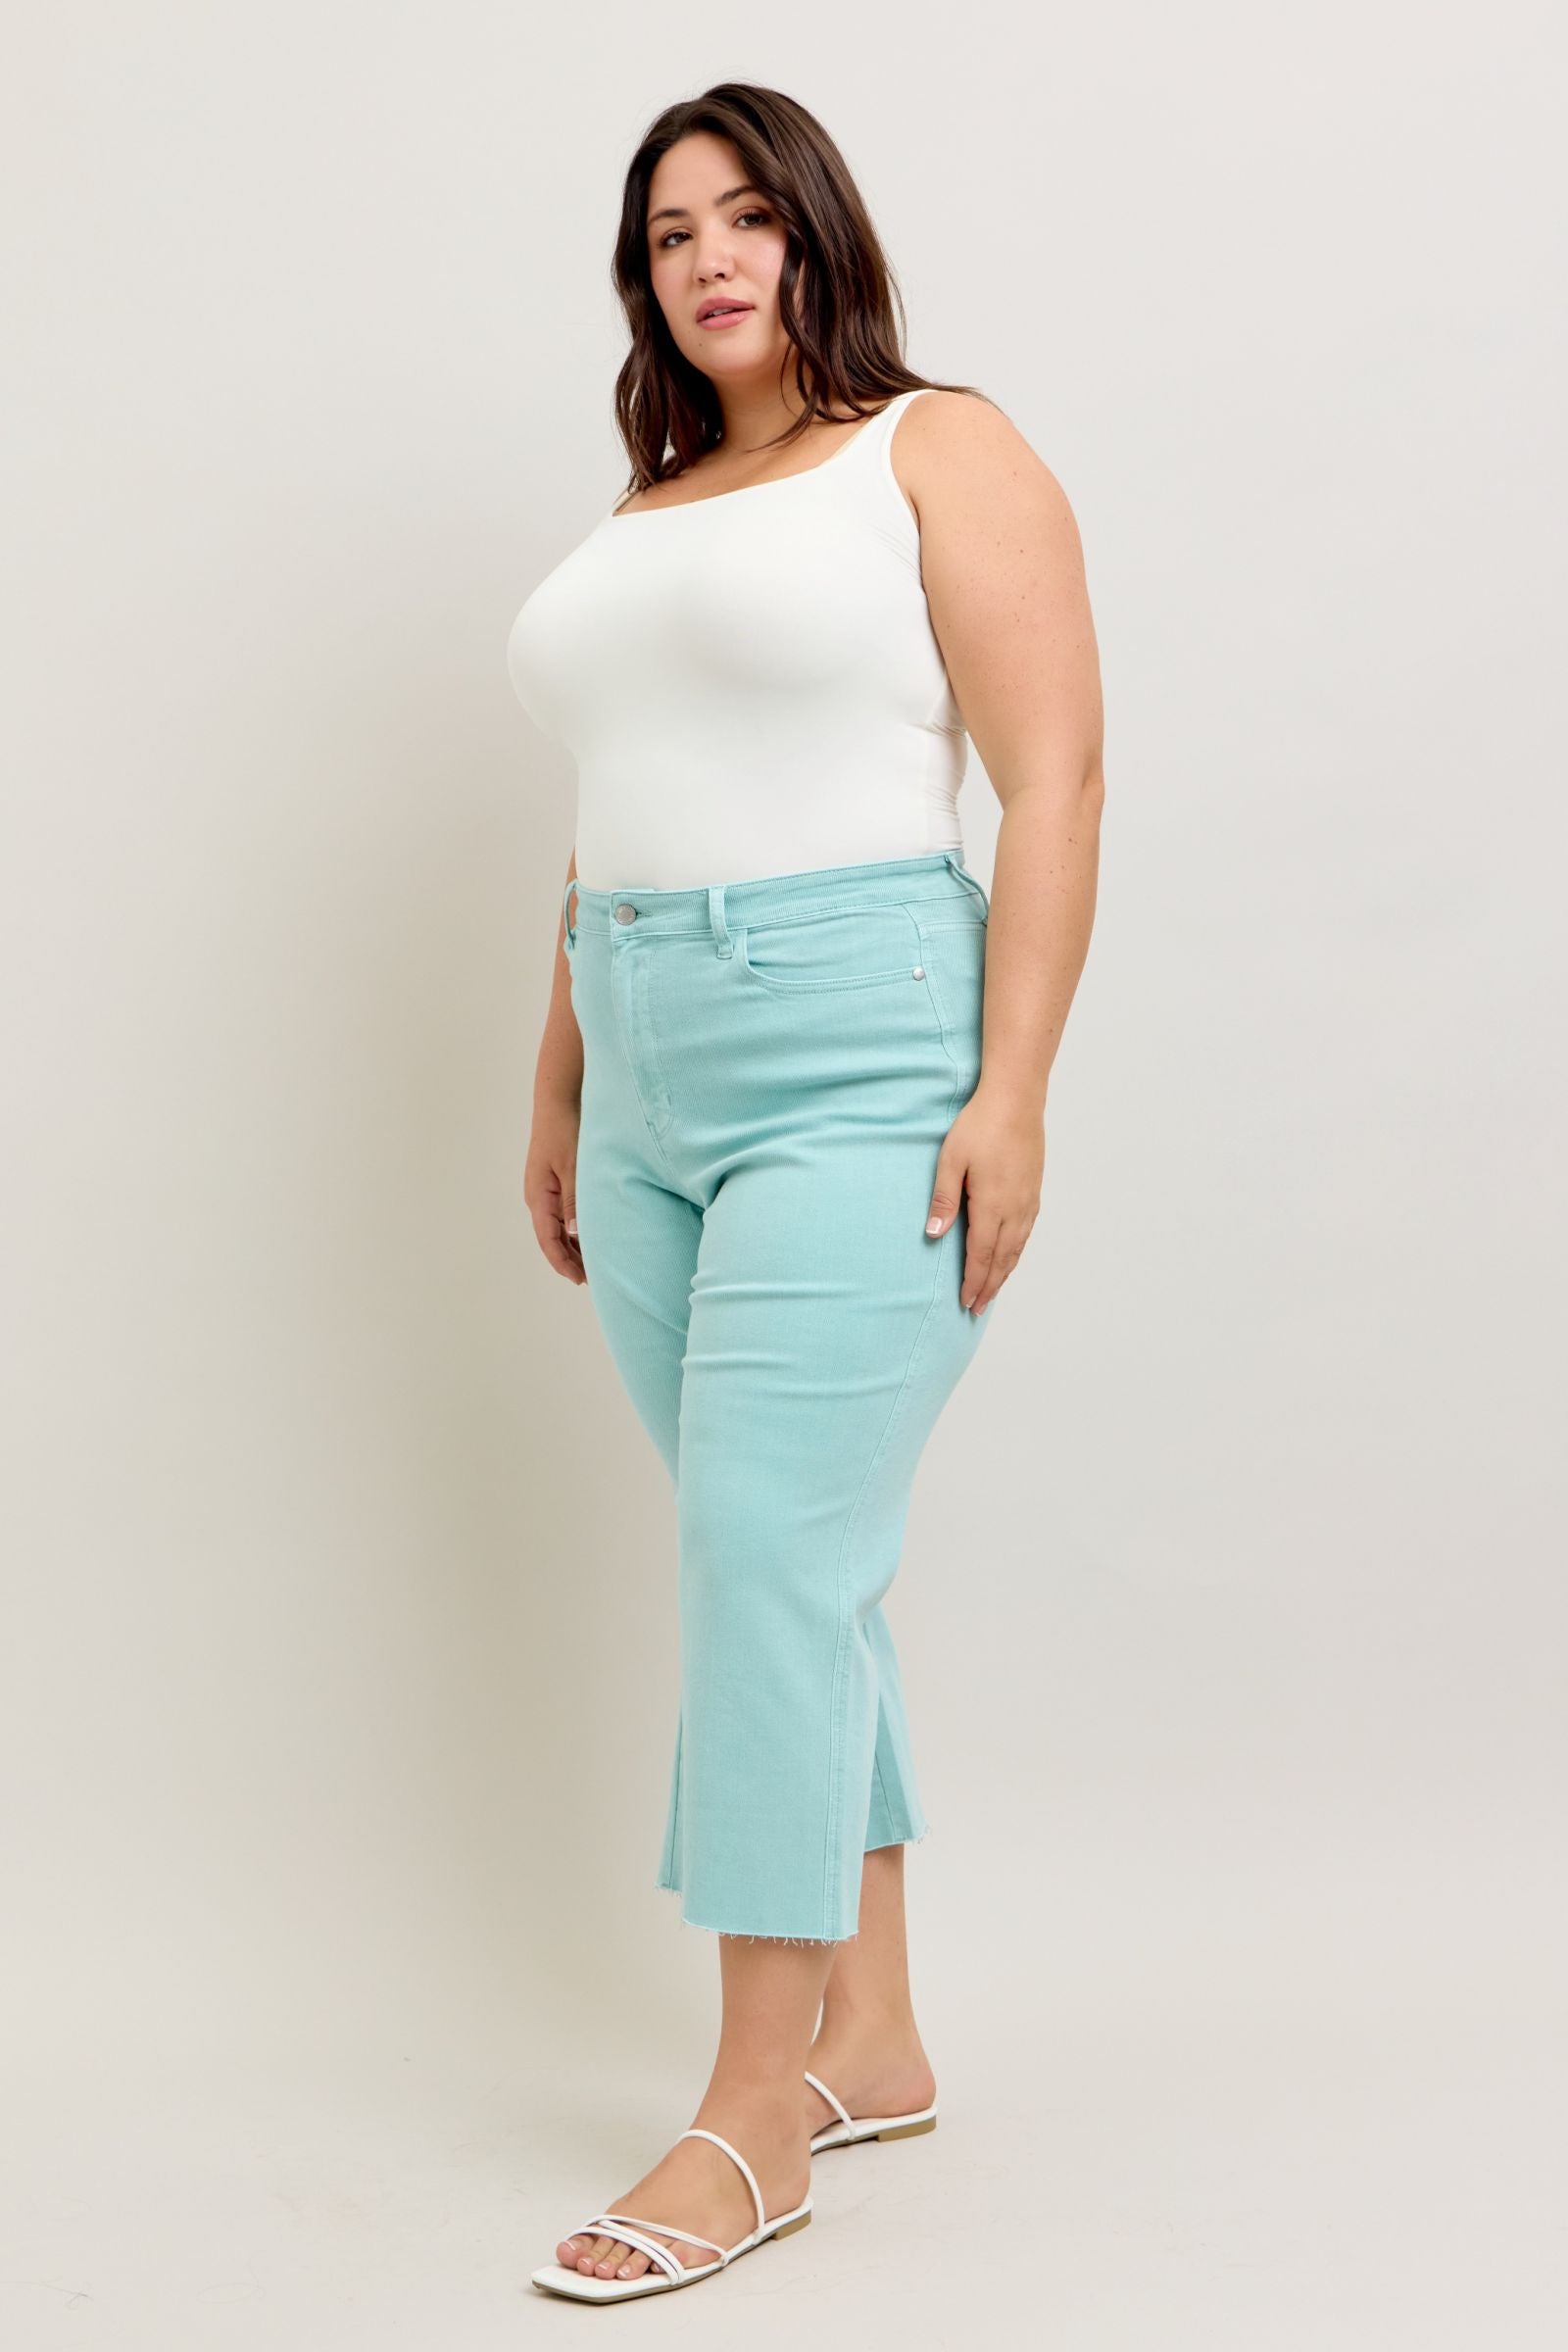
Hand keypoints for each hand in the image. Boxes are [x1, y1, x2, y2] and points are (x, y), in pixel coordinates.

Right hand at [526, 1091, 586, 1286]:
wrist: (558, 1100)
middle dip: (569, 1261)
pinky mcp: (553, 1182)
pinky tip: (588, 1236)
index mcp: (539, 1197)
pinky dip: (574, 1230)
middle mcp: (538, 1198)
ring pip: (557, 1229)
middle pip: (551, 1240)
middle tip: (592, 1279)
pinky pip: (561, 1215)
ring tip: (591, 1264)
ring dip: (572, 1247)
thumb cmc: (566, 1129)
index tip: (580, 1280)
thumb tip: (575, 1233)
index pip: (549, 1241)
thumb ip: (574, 1200)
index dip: (564, 1263)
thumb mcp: (573, 1166)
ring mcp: (544, 1191)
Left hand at [923, 1081, 1043, 1313]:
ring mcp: (1028, 1200)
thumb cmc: (980, 1125)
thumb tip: (934, 1234)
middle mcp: (1015, 1208)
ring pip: (1018, 1248)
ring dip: (1005, 1272)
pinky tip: (1011, 1256)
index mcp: (992, 1204)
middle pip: (1002, 1259)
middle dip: (990, 1286)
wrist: (1016, 1098)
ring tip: (993, 1291)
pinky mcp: (1034, 1190)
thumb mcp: (951, 1159)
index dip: (974, 1281)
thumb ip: (943, 1199)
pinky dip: (1017, 1252)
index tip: (967, 1302)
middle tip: (978, 1308)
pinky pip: (1026, 1232)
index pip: (981, 1255)